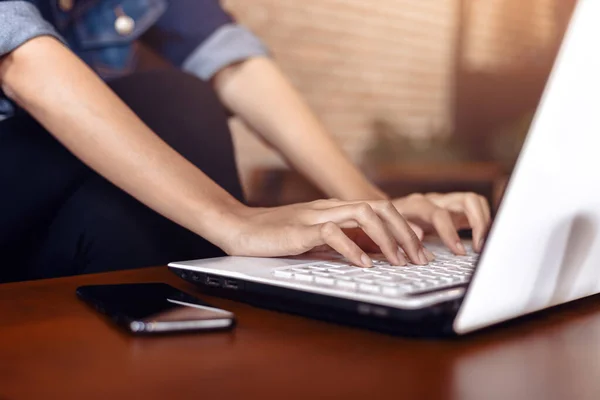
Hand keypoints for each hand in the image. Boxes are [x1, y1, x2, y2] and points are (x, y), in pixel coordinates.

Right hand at [227, 199, 431, 267]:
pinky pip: (332, 233)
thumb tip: (374, 254)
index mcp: (335, 209)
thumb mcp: (316, 239)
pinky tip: (364, 264)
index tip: (420, 249)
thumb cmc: (275, 235)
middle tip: (418, 258)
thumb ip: (342, 241)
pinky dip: (353, 248)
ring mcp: (315, 215)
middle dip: (404, 232)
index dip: (405, 227)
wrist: (239, 227)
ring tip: (398, 261)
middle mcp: (330, 207)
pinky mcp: (300, 229)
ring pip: (363, 215)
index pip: (380, 209)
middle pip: (380, 207)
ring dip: (386, 239)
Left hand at [392, 192, 491, 253]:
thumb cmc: (385, 222)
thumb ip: (402, 232)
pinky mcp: (453, 211)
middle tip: (480, 246)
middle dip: (479, 222)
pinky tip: (480, 241)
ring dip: (484, 222)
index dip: (450, 232)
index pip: (439, 214)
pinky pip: (475, 211)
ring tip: (483, 244)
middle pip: (467, 200)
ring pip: (475, 202)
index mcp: (417, 204)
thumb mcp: (388, 228)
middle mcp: (435, 200)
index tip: (458, 251)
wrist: (383, 212)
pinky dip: (482, 224)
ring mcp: (446, 204)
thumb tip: (420, 236)